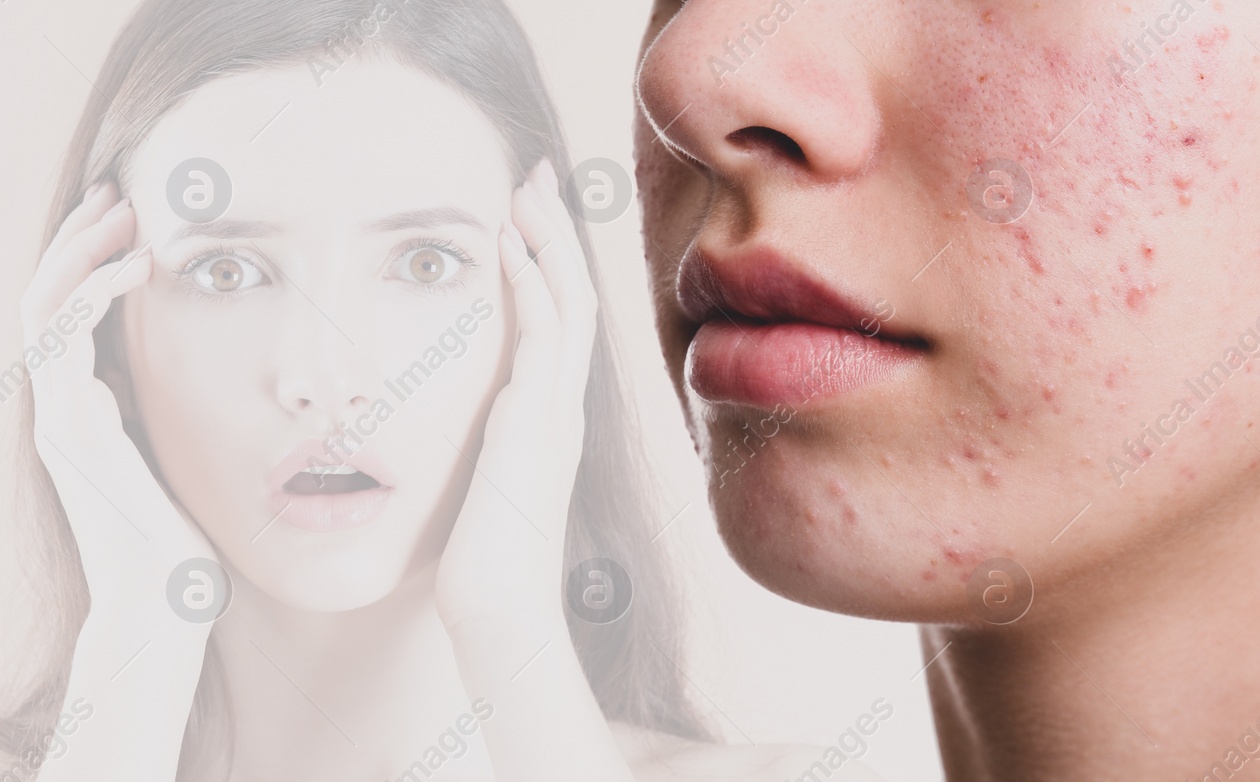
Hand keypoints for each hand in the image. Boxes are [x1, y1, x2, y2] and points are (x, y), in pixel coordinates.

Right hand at [23, 183, 214, 625]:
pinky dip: (92, 297)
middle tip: (118, 190)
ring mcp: (57, 418)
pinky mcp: (69, 432)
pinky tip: (133, 270)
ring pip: (43, 309)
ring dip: (80, 253)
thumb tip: (154, 374)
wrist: (163, 598)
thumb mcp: (169, 451)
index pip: (68, 313)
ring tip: (124, 213)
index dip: (88, 259)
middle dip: (77, 238)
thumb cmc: (177, 533)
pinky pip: (62, 346)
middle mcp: (59, 407)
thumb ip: (154, 411)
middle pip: (45, 298)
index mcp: (82, 406)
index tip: (127, 216)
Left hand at [435, 158, 598, 632]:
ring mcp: (556, 409)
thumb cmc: (485, 566)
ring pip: (565, 302)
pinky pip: (538, 333)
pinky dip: (527, 281)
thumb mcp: (486, 494)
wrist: (500, 609)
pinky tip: (507, 244)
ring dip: (546, 241)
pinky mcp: (535, 417)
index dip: (550, 267)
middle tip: (537, 179)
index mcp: (554, 421)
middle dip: (555, 235)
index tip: (529, 220)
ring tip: (526, 189)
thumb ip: (487, 458)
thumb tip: (471, 442)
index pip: (560, 325)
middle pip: (573, 298)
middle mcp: (564, 407)